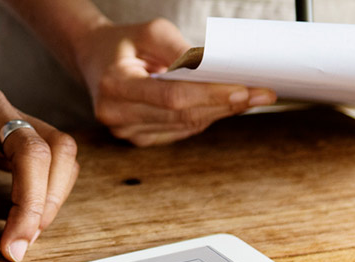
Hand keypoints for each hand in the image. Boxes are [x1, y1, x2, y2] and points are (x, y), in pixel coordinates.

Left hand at [0, 26, 79, 261]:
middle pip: (32, 152)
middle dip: (29, 208)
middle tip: (13, 252)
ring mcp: (13, 112)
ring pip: (58, 149)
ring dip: (51, 197)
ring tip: (27, 237)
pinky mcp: (25, 126)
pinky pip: (59, 153)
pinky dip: (56, 187)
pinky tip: (34, 217)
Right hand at [73, 19, 276, 145]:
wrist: (93, 58)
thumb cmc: (123, 42)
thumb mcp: (151, 31)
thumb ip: (180, 50)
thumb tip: (215, 69)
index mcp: (115, 84)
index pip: (171, 97)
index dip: (210, 95)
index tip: (243, 89)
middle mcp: (115, 113)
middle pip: (182, 115)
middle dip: (225, 104)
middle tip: (262, 94)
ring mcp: (124, 130)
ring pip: (184, 126)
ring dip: (220, 112)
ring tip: (250, 98)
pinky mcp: (136, 138)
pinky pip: (179, 131)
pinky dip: (203, 117)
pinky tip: (222, 105)